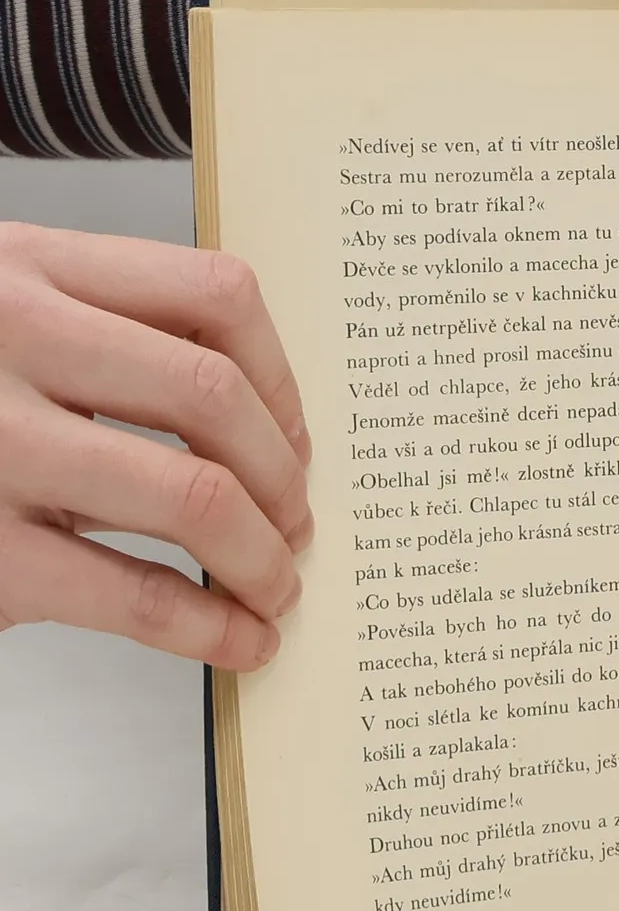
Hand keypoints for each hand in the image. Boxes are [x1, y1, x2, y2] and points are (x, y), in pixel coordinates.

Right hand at [0, 223, 310, 668]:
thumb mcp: (2, 325)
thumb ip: (101, 340)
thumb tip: (265, 431)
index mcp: (26, 270)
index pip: (214, 294)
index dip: (282, 377)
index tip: (295, 436)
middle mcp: (7, 342)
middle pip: (216, 399)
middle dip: (284, 478)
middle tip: (297, 525)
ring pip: (196, 494)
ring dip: (263, 555)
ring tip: (274, 586)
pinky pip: (138, 594)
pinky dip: (212, 627)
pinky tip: (238, 640)